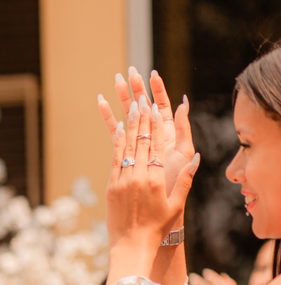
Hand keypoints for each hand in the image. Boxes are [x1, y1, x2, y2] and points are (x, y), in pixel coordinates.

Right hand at [98, 67, 193, 196]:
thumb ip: (182, 129)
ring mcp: (136, 146)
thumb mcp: (182, 154)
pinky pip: (115, 132)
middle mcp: (152, 138)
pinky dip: (109, 117)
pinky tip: (101, 103)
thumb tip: (183, 103)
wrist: (157, 212)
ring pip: (128, 116)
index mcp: (168, 135)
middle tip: (128, 71)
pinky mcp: (123, 155)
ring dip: (121, 99)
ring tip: (115, 81)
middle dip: (135, 89)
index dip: (156, 89)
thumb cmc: (173, 185)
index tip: (150, 73)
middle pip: (143, 108)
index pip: (162, 107)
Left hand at [105, 93, 198, 250]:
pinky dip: (117, 143)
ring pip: (126, 147)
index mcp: (156, 180)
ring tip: (130, 107)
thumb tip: (195, 157)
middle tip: (141, 99)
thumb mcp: (176, 204)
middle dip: (142, 119)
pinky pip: (114, 159)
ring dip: (129, 126)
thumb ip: (186, 179)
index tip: (156, 108)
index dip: (156, 126)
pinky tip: (118, 129)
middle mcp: (137, 177)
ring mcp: (122, 180)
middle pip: (141, 142)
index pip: (157, 146)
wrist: (131, 244)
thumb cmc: (157, 226)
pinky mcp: (111, 186)